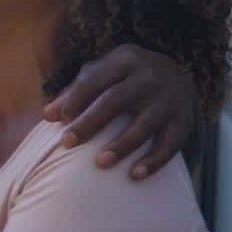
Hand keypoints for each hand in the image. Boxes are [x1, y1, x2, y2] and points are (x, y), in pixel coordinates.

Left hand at [43, 43, 195, 178]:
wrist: (178, 74)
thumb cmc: (126, 76)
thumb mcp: (104, 73)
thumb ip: (75, 91)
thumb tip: (47, 115)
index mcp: (125, 58)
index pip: (94, 79)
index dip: (75, 100)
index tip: (60, 121)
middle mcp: (150, 75)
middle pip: (115, 100)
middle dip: (90, 123)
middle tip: (67, 144)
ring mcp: (170, 98)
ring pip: (143, 125)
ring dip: (121, 146)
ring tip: (100, 163)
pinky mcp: (184, 120)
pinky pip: (170, 143)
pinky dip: (153, 160)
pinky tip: (135, 174)